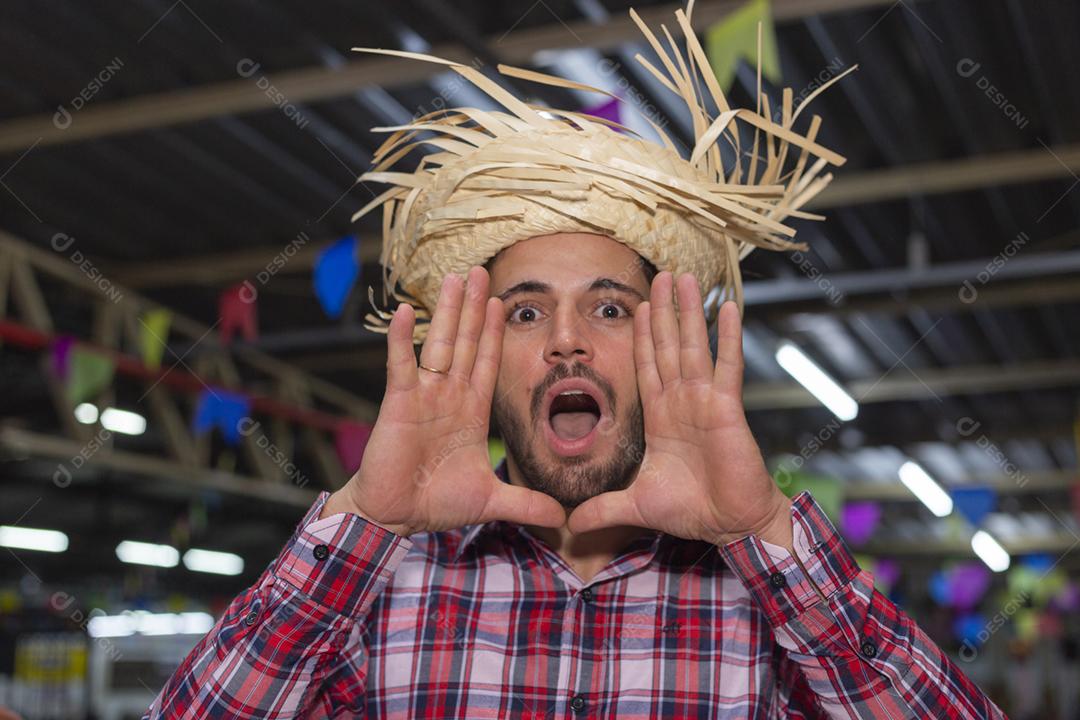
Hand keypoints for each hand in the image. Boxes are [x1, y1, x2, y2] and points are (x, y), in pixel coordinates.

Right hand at [324, 267, 565, 535]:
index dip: (494, 334)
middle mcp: (448, 397)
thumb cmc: (436, 504)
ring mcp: (423, 397)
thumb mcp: (491, 501)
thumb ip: (526, 504)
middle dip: (474, 309)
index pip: (487, 363)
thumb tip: (563, 518)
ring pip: (439, 345)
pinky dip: (403, 339)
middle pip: (465, 343)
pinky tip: (406, 311)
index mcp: (470, 412)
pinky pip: (403, 365)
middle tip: (481, 273)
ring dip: (447, 312)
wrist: (395, 517)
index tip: (503, 303)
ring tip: (454, 279)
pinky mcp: (398, 404)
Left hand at [567, 272, 791, 548]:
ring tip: (688, 278)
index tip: (638, 307)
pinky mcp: (726, 408)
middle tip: (663, 276)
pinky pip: (727, 365)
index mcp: (661, 417)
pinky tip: (728, 308)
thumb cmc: (691, 511)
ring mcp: (705, 401)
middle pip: (670, 346)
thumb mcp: (635, 506)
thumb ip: (602, 509)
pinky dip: (728, 336)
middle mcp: (682, 401)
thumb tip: (568, 527)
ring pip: (694, 346)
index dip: (643, 336)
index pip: (647, 366)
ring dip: (690, 312)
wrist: (730, 524)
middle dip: (664, 311)